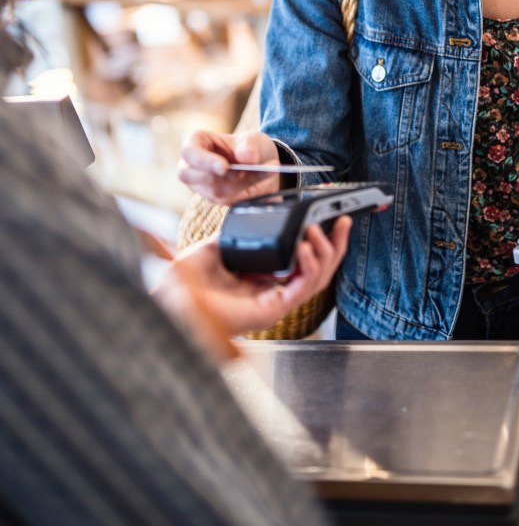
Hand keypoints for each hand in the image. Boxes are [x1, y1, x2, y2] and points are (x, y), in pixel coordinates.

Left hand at [154, 217, 351, 355]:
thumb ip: (239, 234)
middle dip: (335, 246)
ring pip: (316, 281)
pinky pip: (300, 290)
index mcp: (265, 281)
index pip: (306, 264)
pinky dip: (307, 268)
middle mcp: (274, 294)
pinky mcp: (269, 311)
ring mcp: (273, 305)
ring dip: (323, 254)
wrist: (168, 299)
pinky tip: (302, 247)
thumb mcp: (218, 247)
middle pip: (319, 272)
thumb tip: (256, 214)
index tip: (333, 220)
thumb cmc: (186, 281)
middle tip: (343, 222)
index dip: (323, 243)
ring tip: (316, 232)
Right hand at [178, 129, 279, 203]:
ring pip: (214, 192)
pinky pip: (229, 201)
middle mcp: (192, 167)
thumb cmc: (247, 146)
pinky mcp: (215, 200)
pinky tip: (263, 182)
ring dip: (242, 184)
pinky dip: (248, 192)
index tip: (223, 167)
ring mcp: (201, 186)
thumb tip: (247, 158)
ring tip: (265, 171)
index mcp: (194, 143)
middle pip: (192, 177)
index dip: (204, 161)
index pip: (189, 152)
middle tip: (242, 173)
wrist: (259, 163)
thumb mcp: (252, 138)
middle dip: (220, 177)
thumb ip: (249, 145)